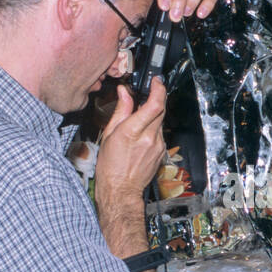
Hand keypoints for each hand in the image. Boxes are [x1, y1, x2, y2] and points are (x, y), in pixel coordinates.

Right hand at [96, 79, 167, 204]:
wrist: (120, 190)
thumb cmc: (110, 165)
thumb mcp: (110, 134)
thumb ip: (121, 110)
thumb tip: (124, 93)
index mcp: (133, 131)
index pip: (155, 105)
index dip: (158, 89)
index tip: (156, 81)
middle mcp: (149, 138)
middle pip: (161, 109)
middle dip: (155, 98)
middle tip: (146, 94)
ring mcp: (158, 145)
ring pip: (160, 121)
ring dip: (152, 116)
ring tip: (137, 122)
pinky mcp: (162, 152)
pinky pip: (160, 133)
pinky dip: (152, 129)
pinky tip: (141, 137)